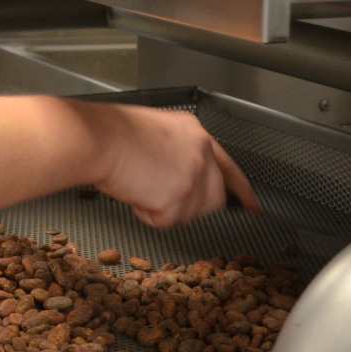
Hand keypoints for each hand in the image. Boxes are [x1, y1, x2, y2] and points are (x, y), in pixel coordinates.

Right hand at [82, 102, 258, 228]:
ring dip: (164, 208)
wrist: (98, 139)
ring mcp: (193, 178)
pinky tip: (135, 193)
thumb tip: (175, 174)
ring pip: (189, 213)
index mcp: (196, 134)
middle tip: (164, 199)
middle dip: (190, 205)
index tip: (253, 206)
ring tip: (140, 185)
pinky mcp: (178, 199)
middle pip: (213, 198)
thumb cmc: (110, 132)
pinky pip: (165, 221)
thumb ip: (176, 151)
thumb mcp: (154, 130)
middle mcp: (202, 154)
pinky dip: (146, 214)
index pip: (229, 167)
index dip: (241, 190)